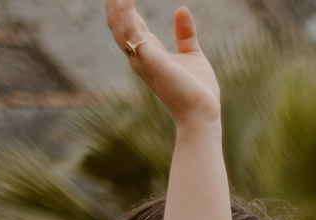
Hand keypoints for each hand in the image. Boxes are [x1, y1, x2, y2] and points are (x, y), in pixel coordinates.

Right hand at [106, 0, 219, 125]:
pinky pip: (130, 29)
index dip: (125, 6)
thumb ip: (184, 33)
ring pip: (117, 25)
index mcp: (148, 53)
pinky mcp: (148, 57)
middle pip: (117, 23)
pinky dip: (126, 10)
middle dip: (113, 4)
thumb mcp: (192, 54)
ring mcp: (140, 57)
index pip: (129, 25)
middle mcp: (139, 55)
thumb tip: (181, 8)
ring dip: (115, 4)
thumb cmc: (197, 91)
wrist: (202, 113)